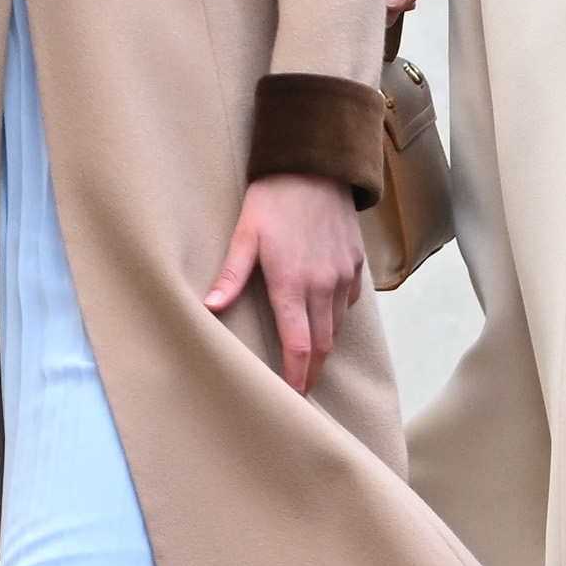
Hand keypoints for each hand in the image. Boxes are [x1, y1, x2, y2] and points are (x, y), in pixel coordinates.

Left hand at [206, 174, 365, 393]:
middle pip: (321, 345)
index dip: (296, 377)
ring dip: (323, 347)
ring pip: (336, 326)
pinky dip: (337, 318)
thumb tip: (209, 307)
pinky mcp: (355, 263)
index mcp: (292, 283)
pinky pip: (349, 302)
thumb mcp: (245, 235)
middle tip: (300, 394)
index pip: (298, 345)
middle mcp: (323, 285)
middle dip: (310, 373)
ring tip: (309, 363)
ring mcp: (343, 275)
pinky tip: (325, 319)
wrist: (316, 166)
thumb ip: (230, 275)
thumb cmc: (274, 199)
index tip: (291, 399)